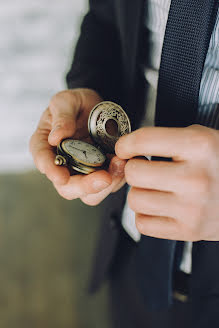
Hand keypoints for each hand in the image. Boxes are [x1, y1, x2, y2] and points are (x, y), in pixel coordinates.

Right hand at [30, 88, 125, 204]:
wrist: (98, 108)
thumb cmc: (76, 105)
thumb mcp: (66, 101)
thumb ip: (61, 116)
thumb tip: (55, 137)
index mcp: (45, 146)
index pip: (43, 161)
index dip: (51, 171)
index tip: (61, 177)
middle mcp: (62, 165)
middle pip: (67, 188)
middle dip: (85, 186)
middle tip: (103, 178)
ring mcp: (82, 173)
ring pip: (90, 194)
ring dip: (106, 185)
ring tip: (119, 164)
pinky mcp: (101, 175)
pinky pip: (109, 186)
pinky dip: (118, 178)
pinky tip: (124, 163)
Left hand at [116, 124, 218, 240]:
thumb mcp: (203, 138)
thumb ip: (165, 140)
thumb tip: (128, 149)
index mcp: (199, 147)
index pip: (144, 140)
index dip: (126, 144)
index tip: (124, 148)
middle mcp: (195, 178)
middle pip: (134, 173)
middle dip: (135, 169)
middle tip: (145, 169)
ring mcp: (192, 208)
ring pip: (135, 199)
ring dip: (140, 192)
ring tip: (155, 188)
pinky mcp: (188, 231)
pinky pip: (143, 223)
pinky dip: (146, 215)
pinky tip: (159, 206)